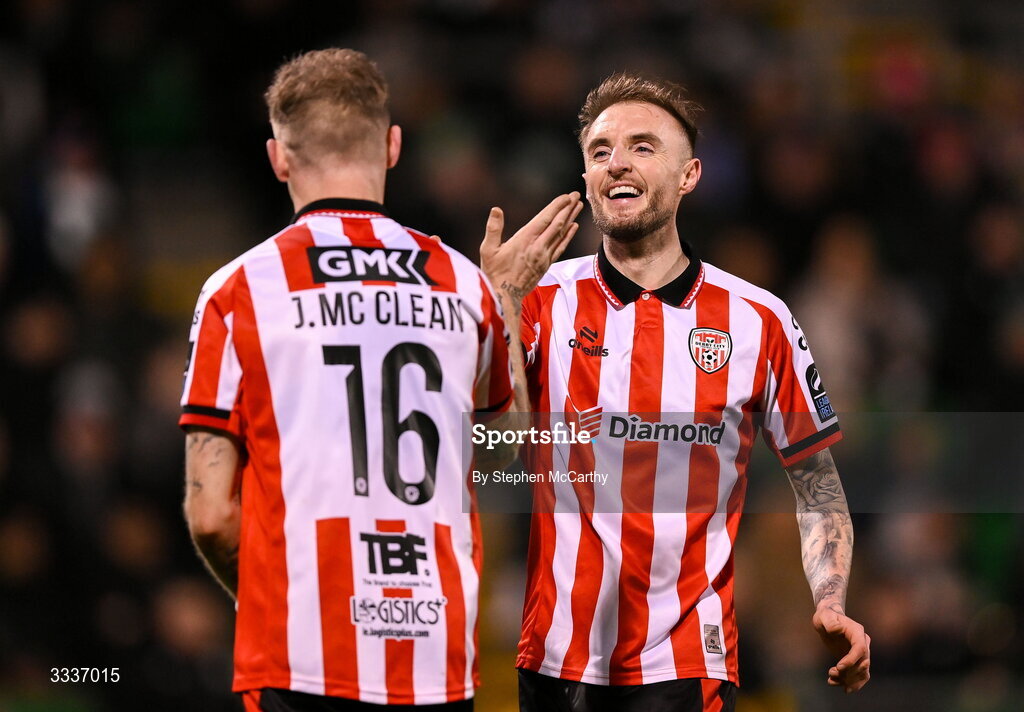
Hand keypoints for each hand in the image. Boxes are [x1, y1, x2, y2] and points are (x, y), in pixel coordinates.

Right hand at [480, 192, 582, 307]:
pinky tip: (573, 227)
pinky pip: (561, 247)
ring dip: (570, 218)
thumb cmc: (494, 273)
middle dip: (567, 208)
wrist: (505, 296)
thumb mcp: (488, 250)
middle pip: (557, 224)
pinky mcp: (546, 264)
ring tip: (578, 206)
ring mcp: (544, 256)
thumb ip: (493, 229)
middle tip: (576, 195)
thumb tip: (496, 210)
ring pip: (561, 233)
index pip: (545, 219)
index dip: (557, 206)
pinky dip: (568, 235)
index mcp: (525, 240)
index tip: (566, 196)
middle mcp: (538, 247)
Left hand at [812, 602, 870, 692]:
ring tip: (832, 680)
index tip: (838, 667)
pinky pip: (858, 674)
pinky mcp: (856, 659)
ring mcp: (861, 652)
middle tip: (832, 673)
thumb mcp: (824, 617)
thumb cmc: (825, 617)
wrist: (828, 620)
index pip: (860, 649)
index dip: (851, 660)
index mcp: (857, 632)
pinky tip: (836, 683)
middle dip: (849, 672)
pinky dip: (850, 682)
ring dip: (849, 680)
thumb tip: (837, 629)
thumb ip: (830, 622)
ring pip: (862, 671)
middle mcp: (863, 642)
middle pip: (863, 663)